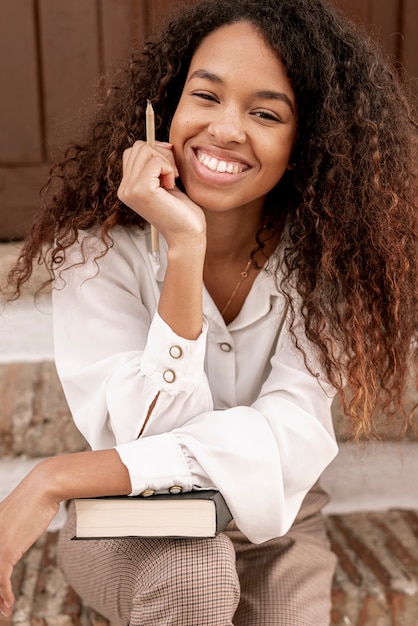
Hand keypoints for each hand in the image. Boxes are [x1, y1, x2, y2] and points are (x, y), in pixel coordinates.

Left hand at [0, 465, 58, 616]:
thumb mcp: (20, 515)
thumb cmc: (37, 497)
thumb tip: (18, 531)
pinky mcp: (6, 549)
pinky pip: (1, 578)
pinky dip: (5, 594)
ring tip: (2, 610)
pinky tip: (9, 604)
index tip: (0, 590)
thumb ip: (12, 526)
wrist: (45, 486)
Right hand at [117, 141, 205, 247]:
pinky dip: (169, 169)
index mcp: (127, 187)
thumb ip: (156, 164)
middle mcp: (124, 188)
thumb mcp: (165, 182)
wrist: (187, 235)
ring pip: (145, 150)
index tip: (170, 169)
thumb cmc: (182, 211)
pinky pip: (155, 161)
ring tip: (172, 181)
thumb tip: (159, 142)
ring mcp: (129, 190)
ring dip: (165, 161)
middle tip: (173, 175)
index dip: (155, 153)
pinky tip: (172, 186)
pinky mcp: (140, 190)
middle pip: (138, 147)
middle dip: (161, 154)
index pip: (134, 151)